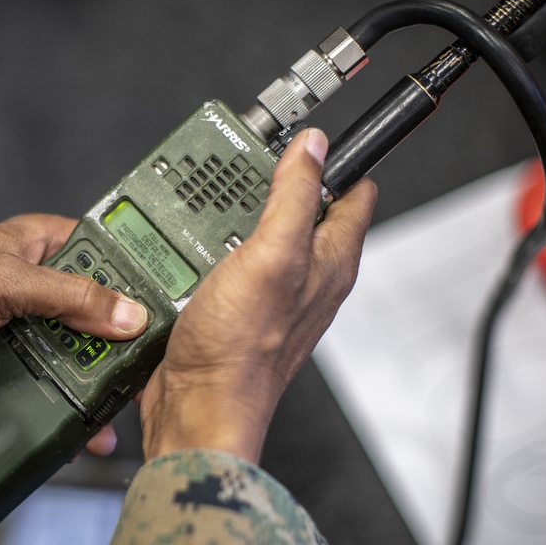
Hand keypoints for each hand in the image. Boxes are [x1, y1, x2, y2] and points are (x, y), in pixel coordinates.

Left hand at [0, 213, 149, 456]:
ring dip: (102, 383)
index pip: (105, 249)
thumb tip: (126, 313)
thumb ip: (64, 292)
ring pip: (82, 351)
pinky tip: (86, 430)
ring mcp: (31, 326)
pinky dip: (74, 407)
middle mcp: (43, 283)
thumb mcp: (2, 279)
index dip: (136, 273)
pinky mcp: (19, 363)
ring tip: (120, 412)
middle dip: (124, 343)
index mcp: (42, 244)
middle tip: (149, 372)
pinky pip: (57, 382)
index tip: (169, 305)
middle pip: (100, 309)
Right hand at [135, 129, 376, 463]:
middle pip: (306, 208)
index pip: (354, 192)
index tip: (308, 136)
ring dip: (241, 213)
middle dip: (281, 180)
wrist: (197, 408)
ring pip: (264, 233)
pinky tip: (192, 242)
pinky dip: (214, 245)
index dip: (337, 159)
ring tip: (216, 197)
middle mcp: (307, 277)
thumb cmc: (240, 351)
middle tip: (250, 162)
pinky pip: (230, 261)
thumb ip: (294, 198)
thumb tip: (314, 147)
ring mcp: (271, 293)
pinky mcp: (236, 307)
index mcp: (329, 260)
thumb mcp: (271, 257)